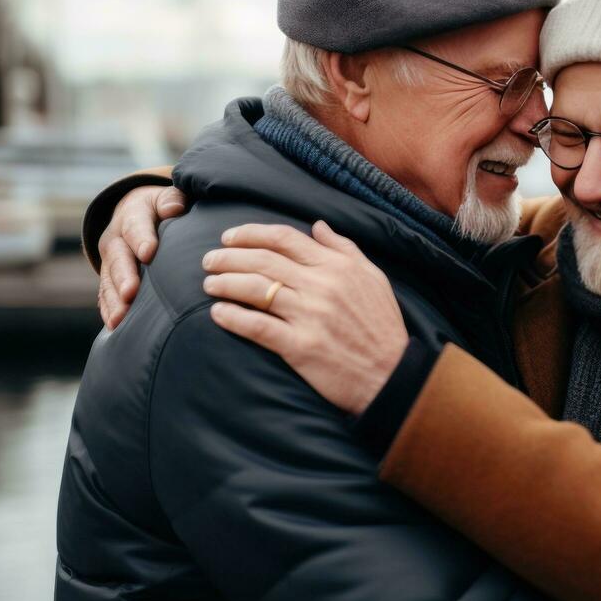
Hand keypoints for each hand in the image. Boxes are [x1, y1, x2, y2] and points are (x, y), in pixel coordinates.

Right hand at [98, 184, 186, 328]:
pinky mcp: (107, 279)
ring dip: (114, 300)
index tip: (149, 253)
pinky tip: (115, 326)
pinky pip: (105, 295)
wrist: (135, 214)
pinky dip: (109, 310)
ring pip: (108, 280)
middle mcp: (116, 239)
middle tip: (131, 292)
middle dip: (123, 276)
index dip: (141, 239)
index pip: (136, 226)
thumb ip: (171, 200)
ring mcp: (109, 261)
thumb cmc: (161, 209)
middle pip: (118, 258)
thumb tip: (175, 208)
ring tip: (121, 318)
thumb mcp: (165, 198)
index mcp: (132, 216)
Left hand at [202, 220, 409, 413]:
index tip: (229, 238)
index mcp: (337, 266)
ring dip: (225, 283)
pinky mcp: (300, 346)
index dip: (250, 233)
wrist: (392, 374)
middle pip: (263, 260)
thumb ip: (345, 249)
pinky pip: (257, 326)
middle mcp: (321, 286)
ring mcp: (310, 316)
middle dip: (228, 257)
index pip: (284, 238)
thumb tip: (318, 225)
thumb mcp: (373, 278)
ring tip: (209, 285)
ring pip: (255, 289)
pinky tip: (218, 313)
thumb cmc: (382, 326)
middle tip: (209, 261)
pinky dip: (233, 317)